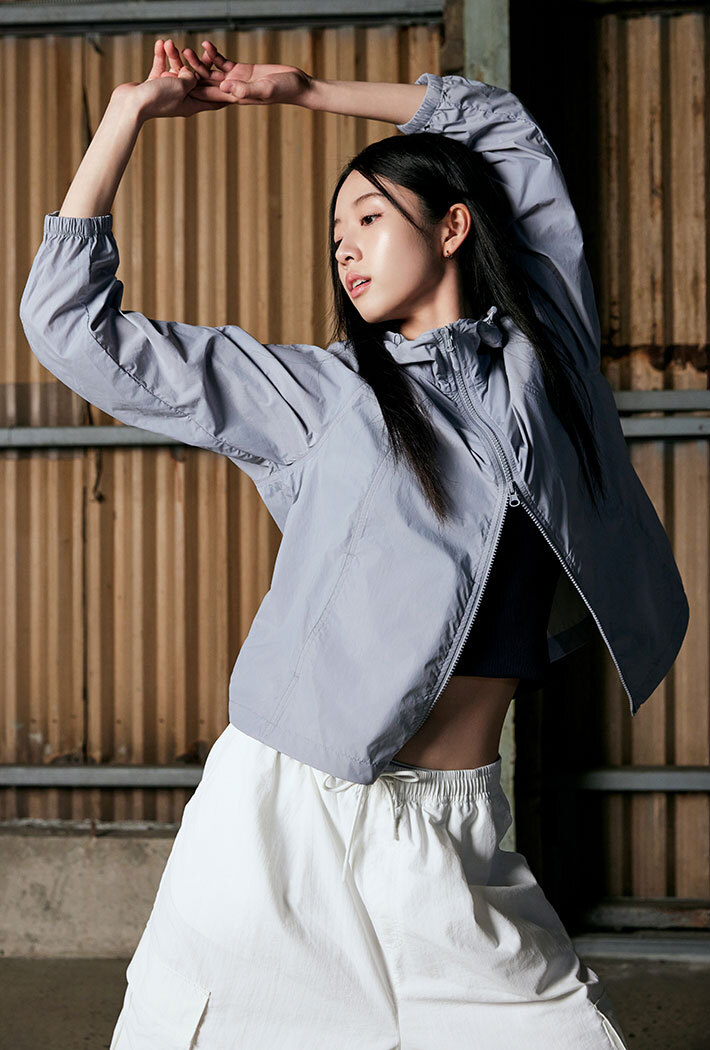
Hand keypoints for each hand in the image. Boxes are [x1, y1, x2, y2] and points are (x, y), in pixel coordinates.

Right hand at [112, 38, 232, 120]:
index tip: (236, 86)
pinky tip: (160, 44)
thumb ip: (191, 78)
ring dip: (173, 56)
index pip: (213, 99)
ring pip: (176, 70)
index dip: (225, 92)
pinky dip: (161, 57)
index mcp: (192, 104)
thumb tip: (191, 73)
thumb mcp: (182, 86)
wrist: (131, 104)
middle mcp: (181, 98)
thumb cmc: (158, 99)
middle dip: (199, 63)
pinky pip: (160, 68)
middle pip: (195, 80)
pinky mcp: (154, 85)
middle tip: (208, 49)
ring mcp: (167, 92)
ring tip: (170, 43)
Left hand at [180, 40, 313, 105]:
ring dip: (200, 62)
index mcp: (234, 97)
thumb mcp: (264, 89)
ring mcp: (236, 79)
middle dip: (191, 74)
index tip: (178, 85)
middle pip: (206, 83)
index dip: (192, 90)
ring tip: (186, 50)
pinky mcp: (242, 70)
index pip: (208, 95)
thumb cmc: (283, 90)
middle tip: (176, 62)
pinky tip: (206, 44)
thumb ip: (245, 90)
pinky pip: (224, 62)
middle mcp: (232, 90)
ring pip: (212, 71)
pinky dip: (214, 54)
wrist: (296, 85)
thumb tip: (224, 87)